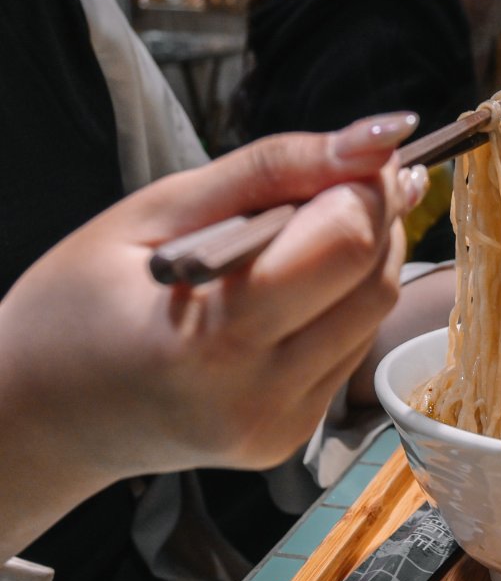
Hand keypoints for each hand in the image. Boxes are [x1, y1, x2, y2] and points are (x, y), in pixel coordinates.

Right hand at [0, 113, 426, 480]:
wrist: (45, 417)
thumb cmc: (77, 304)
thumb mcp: (154, 211)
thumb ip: (270, 169)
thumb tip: (375, 143)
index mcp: (214, 336)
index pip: (346, 243)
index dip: (365, 188)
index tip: (354, 158)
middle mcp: (259, 395)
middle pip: (375, 282)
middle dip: (376, 219)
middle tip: (339, 186)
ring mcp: (280, 425)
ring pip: (374, 317)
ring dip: (364, 260)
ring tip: (309, 232)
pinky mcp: (290, 437)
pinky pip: (349, 352)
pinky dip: (341, 305)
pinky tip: (295, 287)